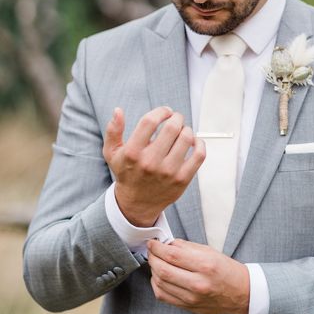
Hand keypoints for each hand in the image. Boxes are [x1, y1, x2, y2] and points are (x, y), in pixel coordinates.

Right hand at [103, 107, 205, 226]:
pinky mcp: (182, 179)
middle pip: (172, 128)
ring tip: (182, 131)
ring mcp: (168, 172)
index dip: (161, 111)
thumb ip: (113, 131)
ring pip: (187, 138)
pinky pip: (199, 155)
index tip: (165, 112)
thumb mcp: (112, 153)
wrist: (137, 203)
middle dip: (176, 118)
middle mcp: (150, 162)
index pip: (149, 121)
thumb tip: (117, 110)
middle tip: (176, 119)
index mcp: (132, 153)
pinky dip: (200, 143)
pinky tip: (193, 142)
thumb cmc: (127, 173)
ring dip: (187, 129)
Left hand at [147, 239, 249, 313]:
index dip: (157, 247)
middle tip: (151, 251)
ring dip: (153, 270)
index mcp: (205, 265)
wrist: (242, 293)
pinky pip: (163, 296)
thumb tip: (167, 243)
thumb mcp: (210, 252)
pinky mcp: (188, 307)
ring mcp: (192, 298)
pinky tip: (159, 277)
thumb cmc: (227, 270)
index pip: (172, 255)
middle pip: (163, 270)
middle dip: (152, 258)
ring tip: (156, 262)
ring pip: (160, 283)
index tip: (152, 243)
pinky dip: (156, 284)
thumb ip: (186, 247)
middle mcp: (198, 283)